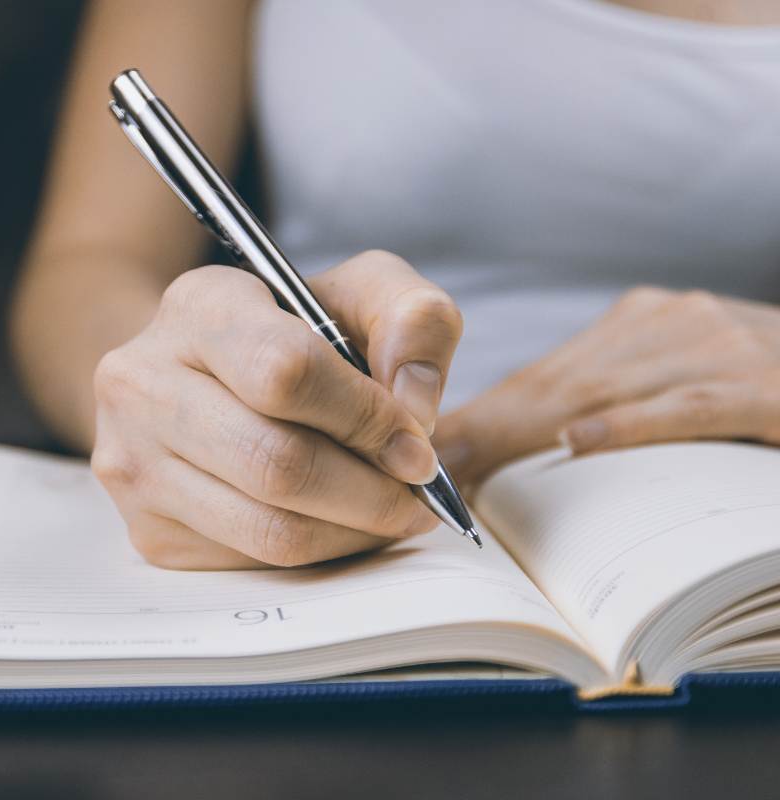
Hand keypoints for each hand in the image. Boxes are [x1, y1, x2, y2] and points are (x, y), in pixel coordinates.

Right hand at [92, 250, 463, 568]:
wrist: (199, 378)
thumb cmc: (292, 335)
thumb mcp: (359, 296)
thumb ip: (413, 321)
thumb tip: (415, 408)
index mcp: (199, 307)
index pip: (285, 373)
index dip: (365, 418)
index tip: (416, 444)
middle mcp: (142, 383)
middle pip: (277, 464)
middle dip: (371, 491)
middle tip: (416, 494)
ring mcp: (135, 464)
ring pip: (270, 529)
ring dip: (354, 532)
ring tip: (388, 511)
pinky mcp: (148, 532)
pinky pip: (254, 564)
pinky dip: (319, 553)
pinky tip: (337, 522)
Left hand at [433, 287, 779, 486]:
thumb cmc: (763, 390)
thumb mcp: (683, 381)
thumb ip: (617, 401)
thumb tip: (535, 453)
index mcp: (643, 325)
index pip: (546, 375)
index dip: (482, 415)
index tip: (424, 453)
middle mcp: (671, 323)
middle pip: (559, 382)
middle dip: (485, 429)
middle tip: (420, 468)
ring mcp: (721, 347)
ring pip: (607, 391)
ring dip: (528, 434)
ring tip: (465, 468)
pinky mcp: (767, 386)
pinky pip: (690, 405)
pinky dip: (632, 424)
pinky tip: (580, 441)